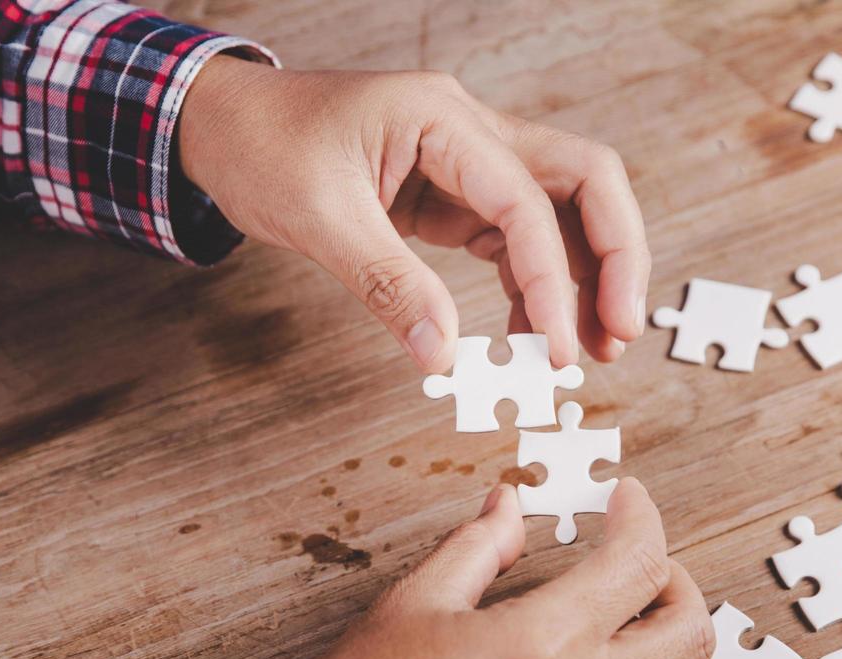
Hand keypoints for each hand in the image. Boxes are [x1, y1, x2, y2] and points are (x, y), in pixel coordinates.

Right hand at [174, 479, 711, 658]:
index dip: (642, 518)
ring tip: (596, 611)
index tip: (625, 500)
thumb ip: (480, 548)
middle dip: (676, 583)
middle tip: (633, 559)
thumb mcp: (413, 604)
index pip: (640, 565)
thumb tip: (510, 508)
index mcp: (543, 644)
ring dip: (648, 640)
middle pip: (691, 637)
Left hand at [178, 58, 650, 371]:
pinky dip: (536, 287)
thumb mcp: (318, 218)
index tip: (557, 349)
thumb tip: (443, 357)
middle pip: (585, 180)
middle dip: (614, 257)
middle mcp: (470, 130)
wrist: (222, 125)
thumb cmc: (261, 147)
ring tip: (588, 351)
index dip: (553, 280)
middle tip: (619, 334)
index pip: (527, 198)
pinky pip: (518, 238)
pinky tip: (533, 335)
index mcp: (440, 117)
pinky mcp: (454, 195)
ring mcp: (468, 161)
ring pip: (561, 211)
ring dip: (585, 278)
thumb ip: (386, 284)